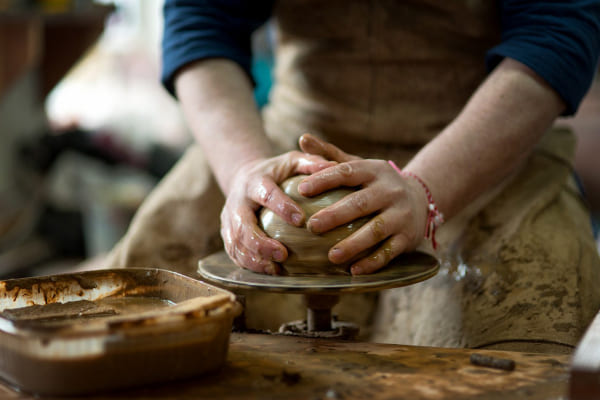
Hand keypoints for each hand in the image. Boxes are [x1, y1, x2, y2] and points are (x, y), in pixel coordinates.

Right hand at [221, 151, 334, 273]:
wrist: (243, 177)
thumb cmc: (275, 171)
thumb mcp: (291, 160)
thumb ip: (310, 162)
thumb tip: (335, 166)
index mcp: (254, 182)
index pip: (266, 194)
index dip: (281, 206)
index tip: (300, 220)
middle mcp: (237, 201)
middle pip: (243, 225)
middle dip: (261, 242)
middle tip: (283, 254)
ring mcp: (228, 220)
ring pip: (235, 243)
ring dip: (254, 258)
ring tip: (276, 269)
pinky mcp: (227, 234)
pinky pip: (234, 253)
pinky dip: (250, 264)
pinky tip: (270, 271)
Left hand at [298, 134, 428, 274]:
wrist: (420, 199)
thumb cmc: (376, 183)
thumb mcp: (358, 165)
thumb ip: (329, 155)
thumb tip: (302, 138)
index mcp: (374, 170)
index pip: (347, 172)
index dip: (324, 180)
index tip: (301, 190)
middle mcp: (389, 191)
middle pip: (360, 203)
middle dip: (335, 215)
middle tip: (311, 226)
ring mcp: (400, 215)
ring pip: (376, 230)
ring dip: (353, 244)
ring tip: (331, 256)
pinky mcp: (407, 237)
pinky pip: (389, 252)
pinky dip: (372, 262)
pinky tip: (354, 270)